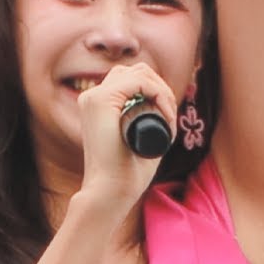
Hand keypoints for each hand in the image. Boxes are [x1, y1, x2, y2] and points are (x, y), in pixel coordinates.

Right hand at [74, 62, 179, 206]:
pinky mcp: (100, 100)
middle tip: (171, 116)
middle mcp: (91, 97)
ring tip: (169, 118)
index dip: (157, 91)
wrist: (109, 193)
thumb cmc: (125, 174)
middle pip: (136, 71)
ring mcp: (93, 97)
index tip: (169, 118)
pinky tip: (166, 115)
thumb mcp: (137, 139)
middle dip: (161, 88)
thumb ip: (144, 122)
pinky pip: (139, 81)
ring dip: (162, 90)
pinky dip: (159, 94)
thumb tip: (165, 107)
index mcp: (97, 105)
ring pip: (139, 73)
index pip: (132, 79)